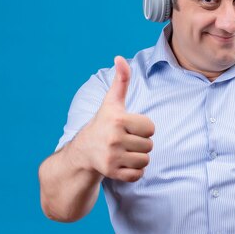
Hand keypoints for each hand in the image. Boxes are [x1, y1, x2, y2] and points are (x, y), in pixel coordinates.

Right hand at [72, 56, 154, 181]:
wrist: (83, 150)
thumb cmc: (103, 123)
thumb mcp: (112, 102)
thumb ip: (121, 80)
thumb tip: (120, 58)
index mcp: (118, 119)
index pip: (151, 127)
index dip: (143, 127)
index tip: (129, 127)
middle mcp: (114, 138)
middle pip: (149, 145)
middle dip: (140, 143)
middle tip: (125, 140)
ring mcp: (112, 157)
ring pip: (145, 160)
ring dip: (138, 158)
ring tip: (124, 151)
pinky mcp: (112, 173)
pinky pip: (138, 175)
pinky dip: (134, 172)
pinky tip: (122, 163)